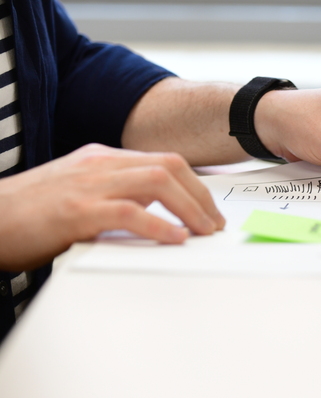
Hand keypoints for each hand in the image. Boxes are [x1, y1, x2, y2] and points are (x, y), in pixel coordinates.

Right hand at [0, 144, 224, 270]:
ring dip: (190, 209)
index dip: (195, 185)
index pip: (164, 161)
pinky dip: (159, 226)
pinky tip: (175, 239)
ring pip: (157, 182)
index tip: (210, 210)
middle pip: (169, 167)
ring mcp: (89, 184)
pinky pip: (130, 213)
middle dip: (201, 196)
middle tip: (215, 224)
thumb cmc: (29, 214)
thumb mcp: (79, 194)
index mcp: (102, 159)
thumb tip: (158, 215)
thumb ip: (115, 195)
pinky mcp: (77, 211)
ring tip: (204, 232)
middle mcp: (100, 165)